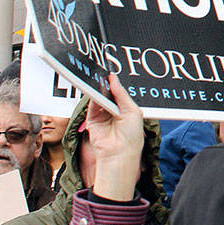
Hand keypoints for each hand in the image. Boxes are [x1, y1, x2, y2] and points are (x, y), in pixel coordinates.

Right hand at [87, 73, 145, 201]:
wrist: (120, 152)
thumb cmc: (131, 135)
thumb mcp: (131, 110)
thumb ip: (121, 94)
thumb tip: (113, 79)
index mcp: (126, 109)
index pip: (119, 92)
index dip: (115, 83)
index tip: (111, 72)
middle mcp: (114, 111)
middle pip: (108, 93)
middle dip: (106, 84)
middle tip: (103, 72)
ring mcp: (103, 116)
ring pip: (99, 98)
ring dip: (99, 89)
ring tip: (99, 79)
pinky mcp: (93, 120)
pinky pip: (92, 106)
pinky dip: (92, 97)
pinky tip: (95, 89)